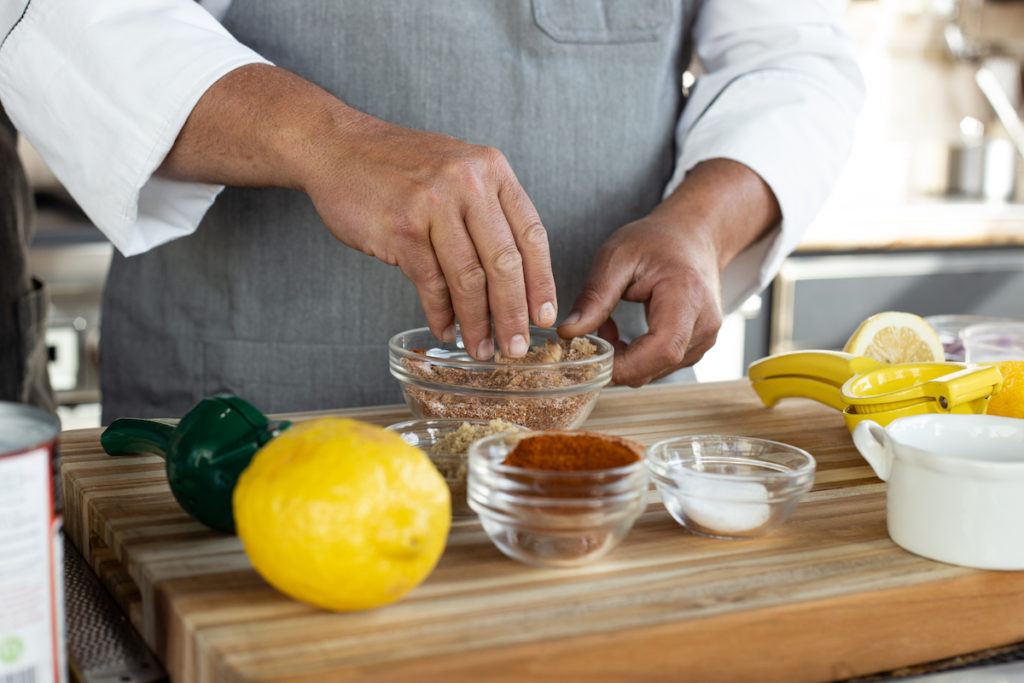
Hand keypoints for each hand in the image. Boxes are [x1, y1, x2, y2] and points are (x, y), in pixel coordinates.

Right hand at [158, 64, 556, 359]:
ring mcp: (434, 205)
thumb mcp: (458, 170)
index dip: (542, 283)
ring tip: (482, 350)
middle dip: (513, 313)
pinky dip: (440, 313)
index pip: (532, 235)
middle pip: (504, 263)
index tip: (545, 317)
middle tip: (517, 347)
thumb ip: (488, 211)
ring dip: (477, 323)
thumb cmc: (400, 167)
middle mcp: (469, 184)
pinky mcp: (402, 229)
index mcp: (492, 170)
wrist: (337, 147)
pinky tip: (446, 330)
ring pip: (468, 279)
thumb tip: (517, 279)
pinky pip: (430, 283)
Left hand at [558, 214, 723, 385]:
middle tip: (589, 337)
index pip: (662, 350)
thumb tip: (568, 333)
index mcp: (688, 296)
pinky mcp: (697, 346)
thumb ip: (594, 298)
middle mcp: (704, 323)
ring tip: (606, 324)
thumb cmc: (656, 241)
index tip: (590, 358)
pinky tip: (620, 332)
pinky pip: (660, 364)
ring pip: (655, 370)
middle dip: (616, 362)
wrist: (692, 236)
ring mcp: (705, 338)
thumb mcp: (616, 258)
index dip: (624, 364)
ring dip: (623, 358)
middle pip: (656, 366)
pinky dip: (634, 356)